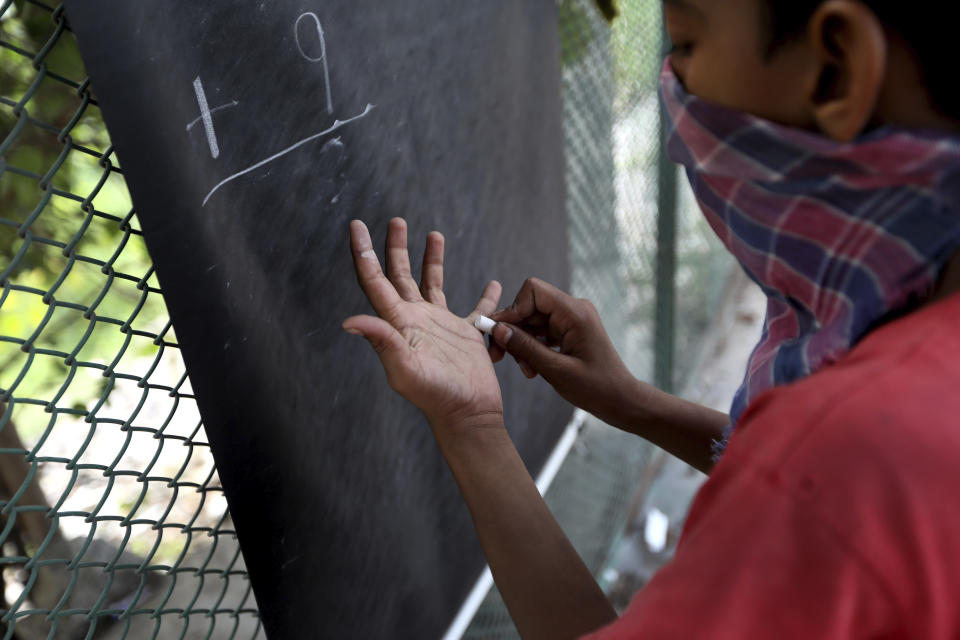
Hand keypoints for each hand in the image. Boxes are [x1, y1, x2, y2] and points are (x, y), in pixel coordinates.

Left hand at [342, 218, 503, 434]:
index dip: (364, 253)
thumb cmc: (435, 396)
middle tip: (395, 220)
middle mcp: (415, 320)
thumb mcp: (404, 368)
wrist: (467, 414)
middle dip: (395, 247)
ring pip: (433, 284)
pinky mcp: (466, 334)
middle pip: (400, 275)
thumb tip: (348, 322)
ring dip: (431, 259)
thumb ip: (381, 341)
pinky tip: (493, 283)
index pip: (375, 281)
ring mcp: (440, 326)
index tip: (357, 226)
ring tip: (433, 234)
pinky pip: (476, 309)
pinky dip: (486, 296)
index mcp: (398, 322)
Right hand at [489, 278, 636, 426]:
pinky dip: (532, 347)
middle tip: (500, 356)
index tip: (500, 333)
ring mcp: (571, 320)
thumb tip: (498, 330)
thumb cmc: (596, 388)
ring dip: (522, 342)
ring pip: (532, 320)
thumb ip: (526, 348)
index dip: (513, 309)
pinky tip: (532, 368)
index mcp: (575, 313)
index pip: (533, 291)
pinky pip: (541, 331)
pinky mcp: (569, 331)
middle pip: (530, 306)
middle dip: (513, 329)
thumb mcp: (556, 370)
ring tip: (525, 370)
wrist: (620, 400)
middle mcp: (573, 310)